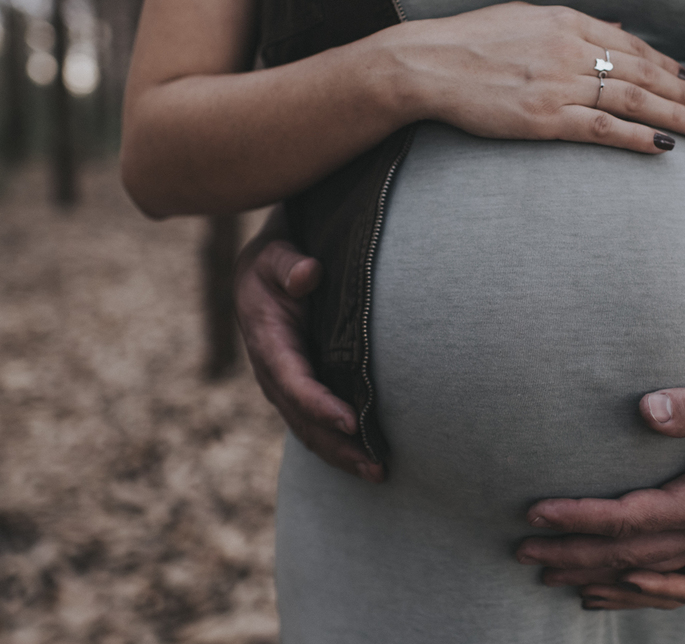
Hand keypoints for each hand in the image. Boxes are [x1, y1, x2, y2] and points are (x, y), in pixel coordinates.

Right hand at [234, 211, 384, 482]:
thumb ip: (289, 263)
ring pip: (309, 429)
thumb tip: (308, 273)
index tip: (351, 421)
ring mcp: (284, 384)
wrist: (263, 271)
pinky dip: (338, 444)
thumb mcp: (276, 253)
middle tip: (376, 467)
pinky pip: (314, 424)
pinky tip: (365, 460)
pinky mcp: (297, 389)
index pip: (293, 380)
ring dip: (341, 454)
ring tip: (378, 474)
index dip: (319, 404)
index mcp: (267, 340)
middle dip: (338, 445)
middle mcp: (272, 371)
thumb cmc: (277, 259)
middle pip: (303, 419)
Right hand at [382, 2, 684, 153]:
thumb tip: (616, 29)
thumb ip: (572, 24)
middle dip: (681, 89)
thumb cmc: (470, 40)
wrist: (427, 63)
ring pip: (631, 99)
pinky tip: (661, 145)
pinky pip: (602, 128)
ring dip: (672, 113)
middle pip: (640, 71)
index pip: (630, 43)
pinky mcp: (544, 118)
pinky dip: (636, 136)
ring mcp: (558, 84)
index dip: (665, 62)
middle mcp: (568, 48)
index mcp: (565, 20)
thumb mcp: (525, 16)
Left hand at [515, 384, 684, 575]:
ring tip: (552, 579)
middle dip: (573, 554)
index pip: (629, 518)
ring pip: (649, 579)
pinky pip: (677, 587)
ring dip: (598, 580)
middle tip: (523, 551)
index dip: (579, 517)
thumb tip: (645, 408)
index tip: (535, 512)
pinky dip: (640, 595)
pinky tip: (610, 593)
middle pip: (629, 555)